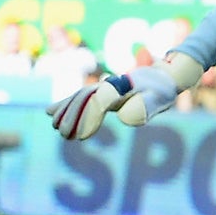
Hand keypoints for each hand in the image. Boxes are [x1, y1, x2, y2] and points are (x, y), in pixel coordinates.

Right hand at [47, 54, 203, 139]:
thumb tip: (127, 117)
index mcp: (121, 87)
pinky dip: (67, 103)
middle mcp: (109, 84)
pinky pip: (82, 97)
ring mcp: (104, 86)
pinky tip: (52, 111)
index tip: (81, 137)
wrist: (163, 76)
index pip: (99, 103)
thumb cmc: (162, 90)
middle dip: (72, 115)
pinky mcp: (103, 90)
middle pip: (85, 98)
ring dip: (66, 110)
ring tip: (53, 124)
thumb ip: (145, 107)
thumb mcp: (159, 98)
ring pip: (80, 96)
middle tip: (61, 133)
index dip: (88, 119)